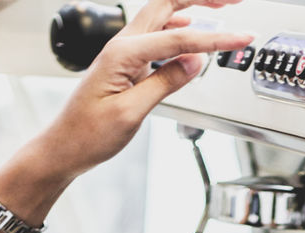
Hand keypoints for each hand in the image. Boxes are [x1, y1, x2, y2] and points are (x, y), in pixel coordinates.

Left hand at [40, 0, 251, 181]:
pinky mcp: (125, 63)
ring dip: (192, 6)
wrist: (64, 147)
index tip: (241, 38)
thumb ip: (165, 82)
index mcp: (123, 53)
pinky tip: (189, 27)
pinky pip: (156, 33)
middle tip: (233, 0)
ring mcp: (123, 52)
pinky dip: (178, 26)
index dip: (215, 38)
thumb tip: (195, 61)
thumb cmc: (89, 134)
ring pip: (162, 15)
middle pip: (168, 4)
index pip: (179, 38)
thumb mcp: (132, 112)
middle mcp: (122, 45)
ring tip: (219, 6)